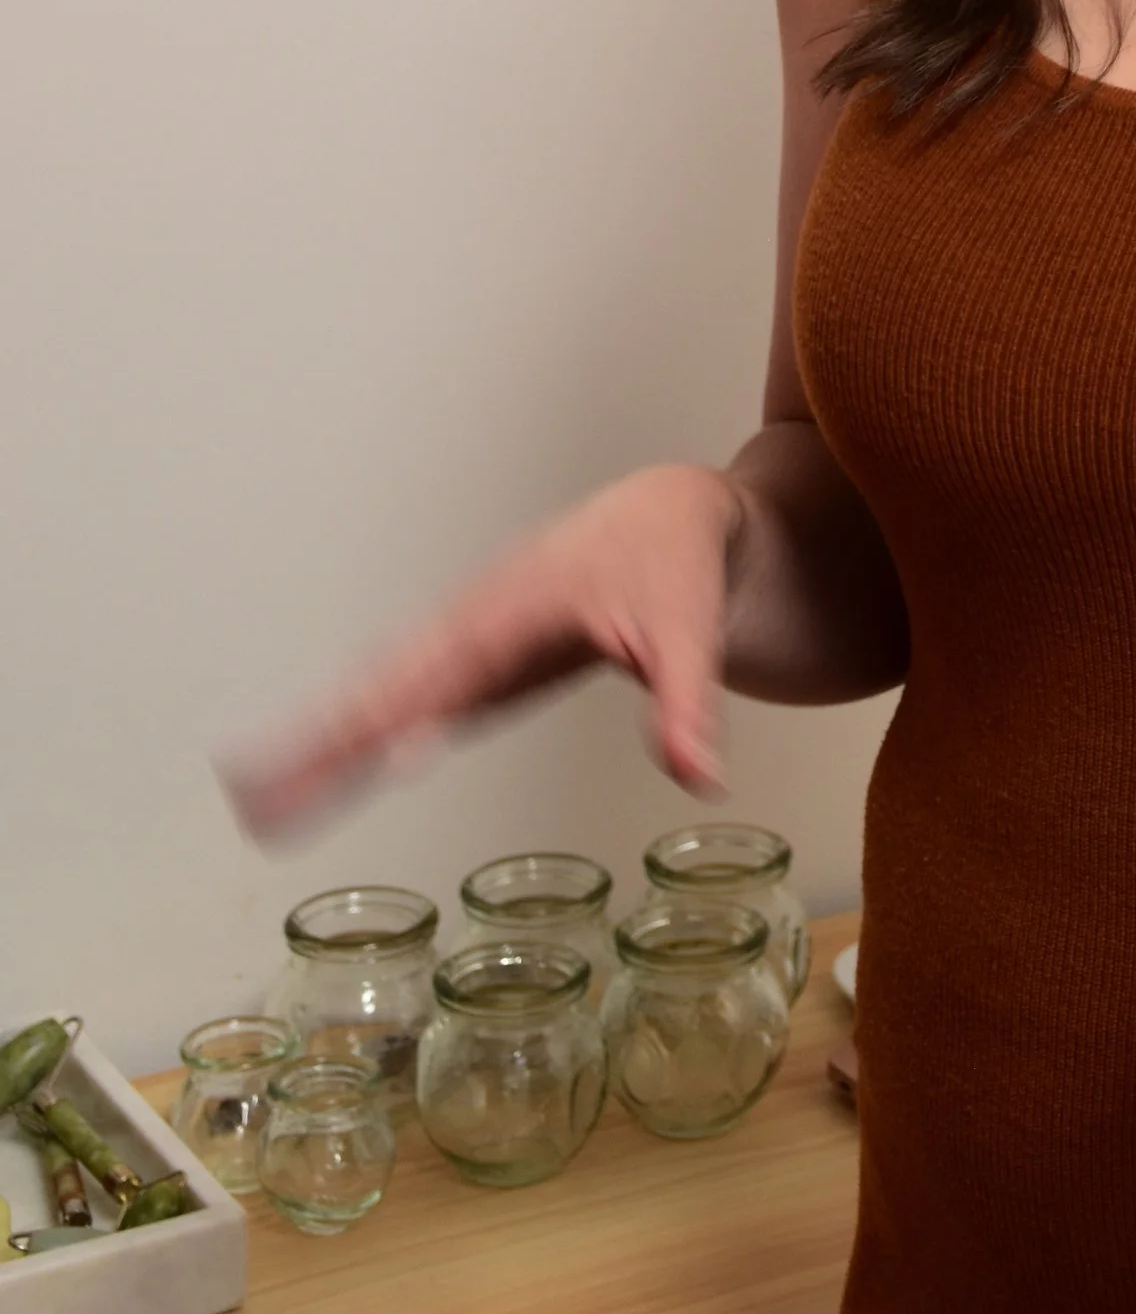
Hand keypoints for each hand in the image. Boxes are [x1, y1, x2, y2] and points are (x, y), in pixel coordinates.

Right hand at [220, 463, 747, 840]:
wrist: (671, 516)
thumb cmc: (674, 558)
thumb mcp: (692, 627)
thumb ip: (688, 703)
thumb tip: (699, 775)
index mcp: (522, 604)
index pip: (457, 665)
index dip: (414, 707)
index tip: (373, 752)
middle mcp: (479, 623)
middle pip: (392, 683)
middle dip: (326, 738)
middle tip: (258, 793)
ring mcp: (470, 643)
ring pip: (384, 692)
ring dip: (322, 742)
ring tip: (260, 797)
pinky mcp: (477, 665)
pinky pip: (404, 702)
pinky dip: (357, 735)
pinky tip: (322, 776)